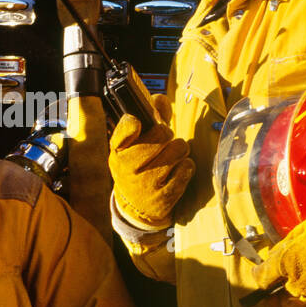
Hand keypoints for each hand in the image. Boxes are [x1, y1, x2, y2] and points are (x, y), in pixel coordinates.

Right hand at [108, 93, 193, 229]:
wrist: (135, 207)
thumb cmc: (137, 166)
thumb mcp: (134, 144)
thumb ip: (149, 118)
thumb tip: (160, 99)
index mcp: (117, 152)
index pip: (128, 126)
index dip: (136, 122)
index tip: (139, 123)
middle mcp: (128, 168)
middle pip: (163, 133)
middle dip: (167, 135)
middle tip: (163, 142)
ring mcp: (146, 184)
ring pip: (179, 149)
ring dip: (179, 150)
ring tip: (170, 157)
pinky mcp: (164, 197)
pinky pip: (187, 168)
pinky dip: (186, 167)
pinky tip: (175, 171)